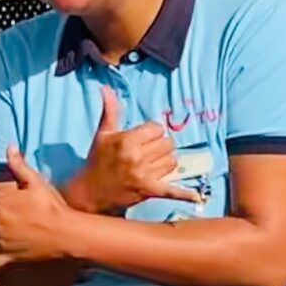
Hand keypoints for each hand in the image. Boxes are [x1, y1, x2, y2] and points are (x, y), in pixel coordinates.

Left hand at [0, 148, 77, 277]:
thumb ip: (19, 165)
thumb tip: (8, 148)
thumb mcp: (36, 182)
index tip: (14, 197)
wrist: (66, 234)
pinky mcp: (5, 257)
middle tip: (20, 213)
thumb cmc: (53, 207)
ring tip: (17, 229)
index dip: (2, 195)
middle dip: (1, 213)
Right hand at [67, 88, 199, 214]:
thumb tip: (106, 88)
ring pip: (172, 161)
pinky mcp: (148, 191)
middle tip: (146, 153)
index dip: (151, 132)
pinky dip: (184, 194)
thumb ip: (110, 110)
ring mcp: (143, 175)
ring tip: (151, 166)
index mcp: (126, 140)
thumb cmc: (97, 160)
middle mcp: (136, 157)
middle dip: (159, 147)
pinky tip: (196, 197)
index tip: (141, 139)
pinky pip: (171, 191)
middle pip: (167, 144)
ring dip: (165, 163)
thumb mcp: (103, 134)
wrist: (89, 192)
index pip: (157, 129)